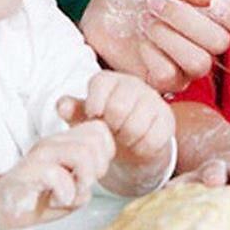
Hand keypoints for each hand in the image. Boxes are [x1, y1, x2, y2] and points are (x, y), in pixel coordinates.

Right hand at [0, 121, 114, 224]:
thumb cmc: (38, 198)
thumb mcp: (71, 192)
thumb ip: (86, 186)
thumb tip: (88, 188)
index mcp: (66, 141)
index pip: (99, 129)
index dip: (106, 152)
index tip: (95, 174)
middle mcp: (54, 142)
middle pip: (95, 139)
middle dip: (98, 168)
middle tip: (83, 186)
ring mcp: (40, 154)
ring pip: (81, 153)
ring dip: (83, 181)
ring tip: (71, 195)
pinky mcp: (28, 171)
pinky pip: (58, 176)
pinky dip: (64, 195)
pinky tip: (55, 202)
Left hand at [59, 71, 173, 163]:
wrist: (132, 145)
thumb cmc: (103, 126)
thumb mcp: (84, 119)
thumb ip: (73, 111)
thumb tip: (62, 105)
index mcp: (110, 80)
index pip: (100, 83)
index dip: (94, 105)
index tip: (94, 117)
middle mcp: (134, 85)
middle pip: (118, 107)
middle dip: (111, 127)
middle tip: (111, 132)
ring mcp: (153, 100)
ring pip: (136, 125)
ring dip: (126, 139)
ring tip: (124, 138)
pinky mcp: (167, 119)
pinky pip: (152, 139)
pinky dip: (142, 148)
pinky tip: (138, 144)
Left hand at [79, 0, 229, 92]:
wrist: (99, 8)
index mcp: (217, 10)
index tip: (216, 5)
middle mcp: (208, 39)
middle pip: (221, 42)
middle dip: (185, 18)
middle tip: (155, 1)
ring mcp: (188, 63)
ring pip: (199, 63)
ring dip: (168, 37)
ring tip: (146, 20)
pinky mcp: (165, 81)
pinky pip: (170, 76)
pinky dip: (151, 55)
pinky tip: (141, 42)